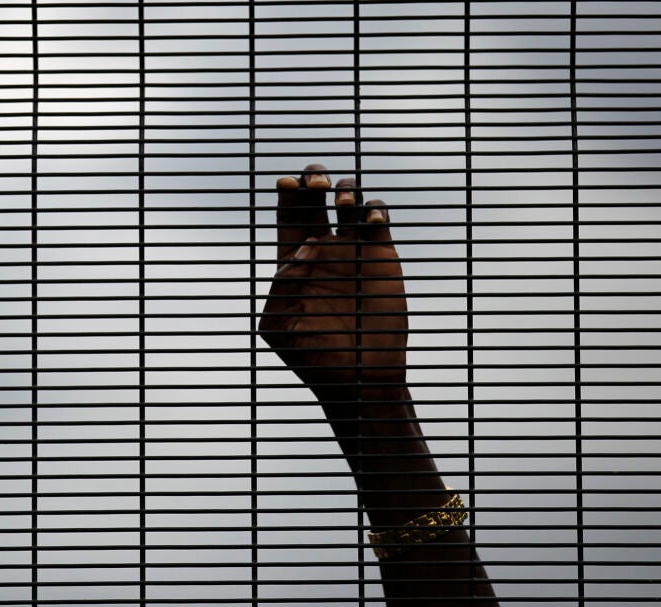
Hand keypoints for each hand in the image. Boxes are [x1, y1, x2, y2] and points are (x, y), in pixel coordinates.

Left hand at [258, 164, 405, 393]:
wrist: (358, 374)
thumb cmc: (312, 356)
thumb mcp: (278, 326)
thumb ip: (279, 288)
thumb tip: (300, 252)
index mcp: (293, 260)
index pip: (287, 214)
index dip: (287, 193)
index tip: (286, 184)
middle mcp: (323, 248)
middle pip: (316, 196)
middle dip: (314, 178)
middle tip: (316, 184)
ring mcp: (353, 249)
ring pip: (350, 198)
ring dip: (346, 187)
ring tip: (343, 202)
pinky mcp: (382, 254)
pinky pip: (378, 217)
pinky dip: (375, 208)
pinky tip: (368, 222)